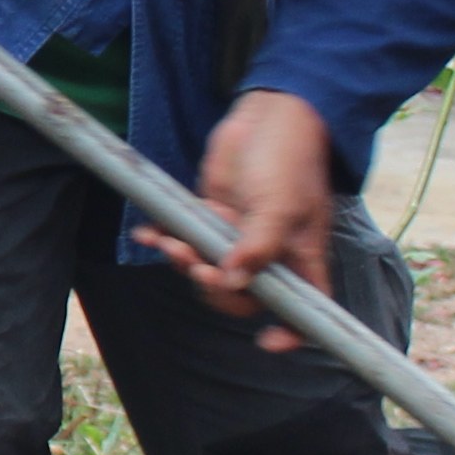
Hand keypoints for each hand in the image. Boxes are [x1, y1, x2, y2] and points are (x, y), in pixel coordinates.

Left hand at [137, 88, 337, 349]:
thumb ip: (258, 246)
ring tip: (168, 242)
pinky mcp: (213, 217)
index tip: (267, 341)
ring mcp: (240, 237)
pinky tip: (149, 233)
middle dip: (215, 288)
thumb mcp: (279, 204)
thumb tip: (234, 282)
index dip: (291, 332)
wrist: (268, 113)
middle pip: (242, 297)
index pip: (305, 310)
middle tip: (196, 265)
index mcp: (301, 258)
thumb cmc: (288, 158)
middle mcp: (271, 254)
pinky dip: (168, 239)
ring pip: (210, 271)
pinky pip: (189, 241)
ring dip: (185, 262)